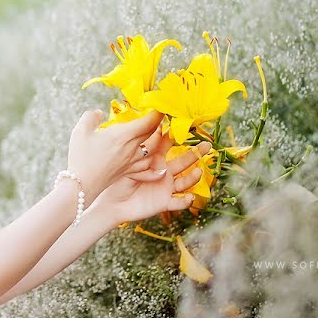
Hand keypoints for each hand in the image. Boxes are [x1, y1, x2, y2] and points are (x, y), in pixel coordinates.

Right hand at [66, 108, 165, 204]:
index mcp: (123, 136)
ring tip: (157, 135)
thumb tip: (99, 113)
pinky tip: (160, 169)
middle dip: (157, 123)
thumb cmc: (80, 157)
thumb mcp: (80, 131)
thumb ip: (90, 117)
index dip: (157, 113)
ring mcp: (131, 162)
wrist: (81, 185)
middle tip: (158, 116)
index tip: (159, 106)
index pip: (148, 122)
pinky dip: (155, 167)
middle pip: (152, 134)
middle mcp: (131, 148)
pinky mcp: (127, 172)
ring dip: (157, 141)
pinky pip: (146, 169)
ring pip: (152, 150)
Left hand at [94, 124, 211, 224]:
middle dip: (196, 154)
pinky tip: (189, 197)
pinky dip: (184, 201)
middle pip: (183, 161)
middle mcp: (164, 171)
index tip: (188, 123)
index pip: (168, 143)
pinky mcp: (163, 202)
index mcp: (154, 157)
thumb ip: (137, 137)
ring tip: (198, 171)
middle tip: (207, 145)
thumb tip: (144, 115)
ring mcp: (165, 187)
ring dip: (192, 177)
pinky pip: (177, 202)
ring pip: (184, 181)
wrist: (111, 203)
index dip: (177, 134)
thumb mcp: (126, 157)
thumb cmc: (116, 178)